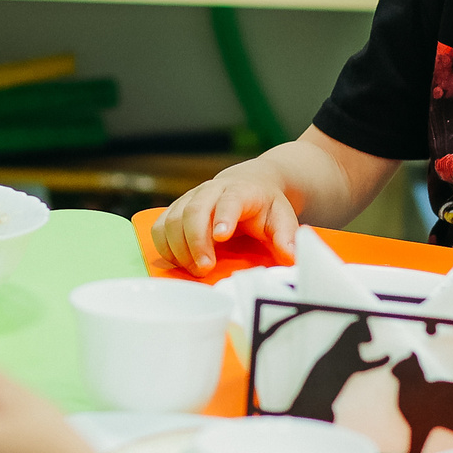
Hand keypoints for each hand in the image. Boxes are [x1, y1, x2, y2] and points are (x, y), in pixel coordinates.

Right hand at [153, 157, 298, 273]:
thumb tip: (292, 256)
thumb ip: (286, 236)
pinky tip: (180, 262)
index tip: (221, 236)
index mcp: (240, 191)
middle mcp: (211, 190)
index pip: (230, 200)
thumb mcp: (282, 218)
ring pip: (173, 219)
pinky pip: (160, 227)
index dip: (224, 216)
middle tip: (205, 267)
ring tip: (196, 269)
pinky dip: (165, 247)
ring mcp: (190, 198)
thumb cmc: (265, 206)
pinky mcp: (176, 209)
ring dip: (179, 248)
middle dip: (196, 241)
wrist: (249, 183)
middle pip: (194, 210)